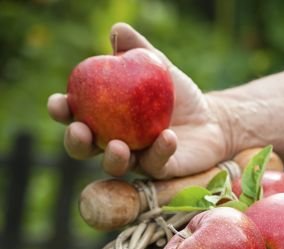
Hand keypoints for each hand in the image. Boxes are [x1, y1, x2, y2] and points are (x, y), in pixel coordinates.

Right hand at [47, 23, 229, 178]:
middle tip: (81, 130)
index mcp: (103, 116)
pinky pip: (156, 165)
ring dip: (113, 158)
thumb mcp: (157, 67)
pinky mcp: (161, 171)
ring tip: (118, 145)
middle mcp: (113, 142)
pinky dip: (160, 151)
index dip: (61, 110)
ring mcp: (136, 160)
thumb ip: (137, 50)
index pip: (73, 115)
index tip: (61, 102)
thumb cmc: (177, 94)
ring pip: (115, 166)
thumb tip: (118, 31)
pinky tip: (168, 137)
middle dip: (76, 142)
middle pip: (84, 149)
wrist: (211, 119)